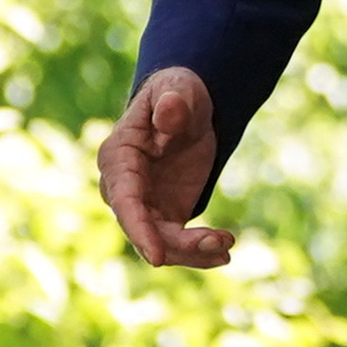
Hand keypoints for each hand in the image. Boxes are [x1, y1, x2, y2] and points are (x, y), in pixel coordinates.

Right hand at [98, 66, 238, 269]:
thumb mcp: (178, 89)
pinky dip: (200, 250)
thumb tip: (169, 113)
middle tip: (220, 244)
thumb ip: (172, 102)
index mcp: (119, 157)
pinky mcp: (164, 214)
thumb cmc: (176, 93)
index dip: (139, 229)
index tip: (157, 258)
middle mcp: (123, 187)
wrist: (186, 107)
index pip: (124, 199)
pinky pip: (177, 242)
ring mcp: (143, 204)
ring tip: (226, 245)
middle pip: (143, 229)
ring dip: (193, 251)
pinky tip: (224, 250)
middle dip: (179, 246)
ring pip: (162, 242)